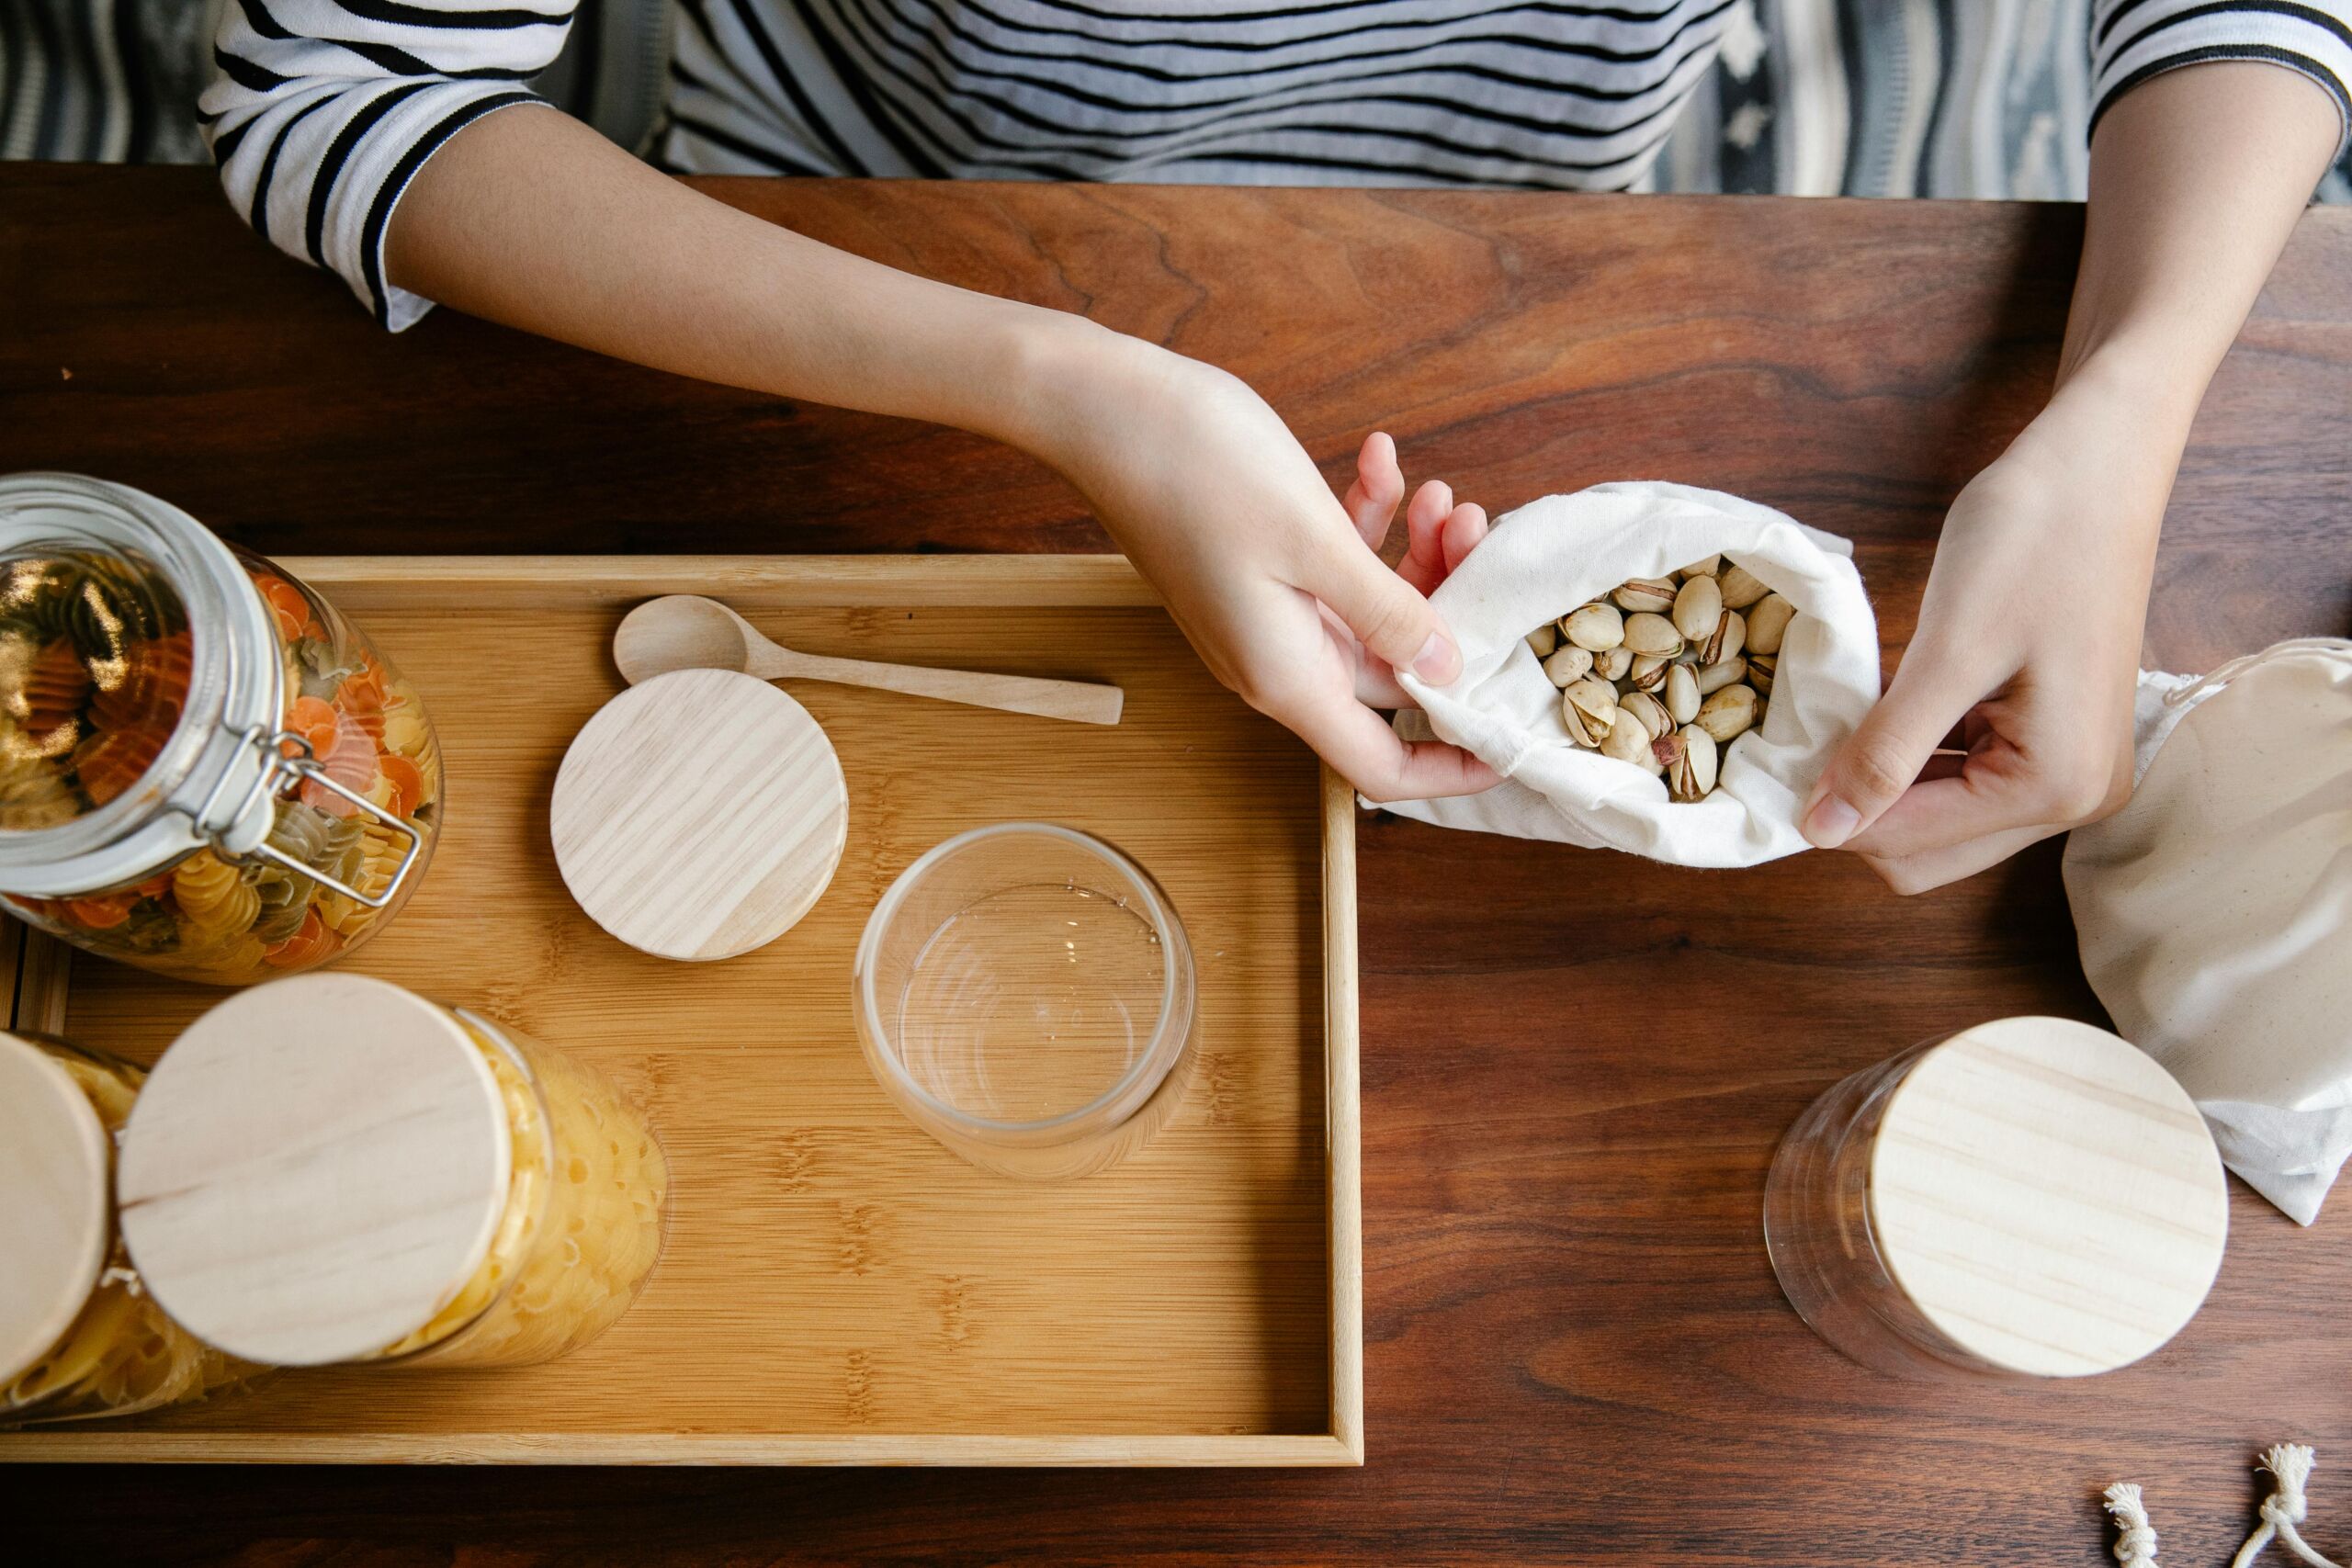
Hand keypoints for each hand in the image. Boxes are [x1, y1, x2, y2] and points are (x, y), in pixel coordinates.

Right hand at [1028, 328, 1496, 800]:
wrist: (1100, 407)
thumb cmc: (1196, 468)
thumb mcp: (1315, 540)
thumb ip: (1389, 613)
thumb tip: (1447, 671)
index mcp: (1288, 677)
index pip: (1384, 765)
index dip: (1453, 763)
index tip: (1516, 735)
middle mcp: (1276, 661)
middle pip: (1392, 676)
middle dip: (1448, 607)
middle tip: (1473, 525)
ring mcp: (1263, 617)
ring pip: (1371, 614)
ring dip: (1412, 555)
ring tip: (1433, 489)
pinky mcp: (1255, 573)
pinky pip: (1333, 571)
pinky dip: (1366, 524)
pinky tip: (1379, 462)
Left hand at [1797, 367, 2173, 891]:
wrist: (2098, 462)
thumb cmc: (2032, 541)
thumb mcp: (1948, 653)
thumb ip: (1885, 753)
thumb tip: (1822, 832)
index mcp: (2056, 787)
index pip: (1910, 846)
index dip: (1832, 817)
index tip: (1769, 772)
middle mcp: (2075, 799)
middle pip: (1928, 851)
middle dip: (1859, 809)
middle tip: (1800, 745)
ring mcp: (2071, 771)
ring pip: (1941, 819)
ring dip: (1882, 782)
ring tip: (1836, 721)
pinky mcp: (2055, 737)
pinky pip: (1963, 775)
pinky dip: (1913, 754)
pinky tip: (1880, 708)